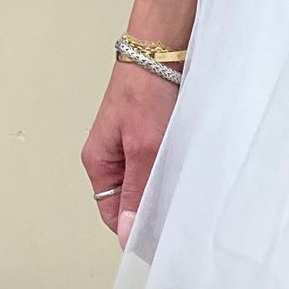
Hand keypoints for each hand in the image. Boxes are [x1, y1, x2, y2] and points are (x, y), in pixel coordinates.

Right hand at [81, 62, 178, 247]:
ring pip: (147, 180)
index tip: (159, 240)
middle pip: (130, 198)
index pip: (112, 213)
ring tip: (186, 192)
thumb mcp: (143, 148)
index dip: (133, 228)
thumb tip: (126, 233)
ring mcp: (131, 143)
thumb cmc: (147, 91)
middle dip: (152, 207)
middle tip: (179, 217)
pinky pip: (160, 162)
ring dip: (164, 186)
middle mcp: (112, 155)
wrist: (163, 49)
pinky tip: (189, 169)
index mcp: (99, 162)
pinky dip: (173, 168)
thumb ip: (137, 191)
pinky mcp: (151, 132)